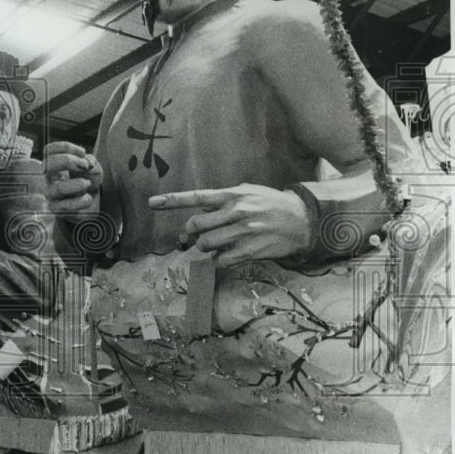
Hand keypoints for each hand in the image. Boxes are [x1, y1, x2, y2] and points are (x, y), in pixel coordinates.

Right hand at [43, 141, 102, 217]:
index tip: (83, 152)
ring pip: (59, 188)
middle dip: (68, 161)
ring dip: (78, 184)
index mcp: (54, 165)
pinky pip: (68, 206)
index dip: (66, 148)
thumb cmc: (90, 179)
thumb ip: (90, 161)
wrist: (95, 201)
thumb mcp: (93, 166)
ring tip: (87, 183)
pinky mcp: (58, 210)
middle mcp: (49, 179)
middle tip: (84, 166)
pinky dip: (83, 200)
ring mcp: (51, 195)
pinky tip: (88, 198)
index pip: (49, 150)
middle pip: (47, 165)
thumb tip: (86, 164)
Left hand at [149, 183, 312, 267]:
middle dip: (190, 233)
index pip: (196, 197)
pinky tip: (227, 254)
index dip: (171, 200)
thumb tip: (199, 212)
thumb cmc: (270, 205)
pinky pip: (220, 260)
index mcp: (232, 195)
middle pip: (195, 226)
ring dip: (204, 247)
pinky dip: (218, 260)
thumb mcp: (247, 193)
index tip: (151, 202)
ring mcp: (242, 232)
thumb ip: (222, 200)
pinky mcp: (249, 251)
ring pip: (205, 244)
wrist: (303, 220)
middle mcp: (235, 212)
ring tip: (215, 244)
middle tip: (195, 236)